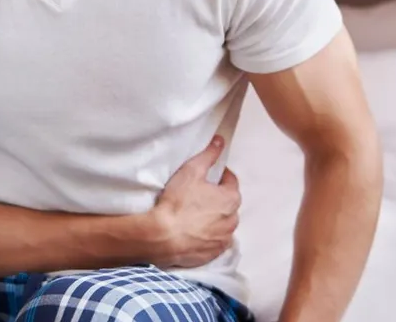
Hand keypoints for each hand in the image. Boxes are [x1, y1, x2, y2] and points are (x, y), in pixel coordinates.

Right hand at [148, 136, 241, 268]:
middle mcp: (233, 220)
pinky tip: (193, 231)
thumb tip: (220, 141)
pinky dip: (208, 235)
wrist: (162, 237)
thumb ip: (209, 154)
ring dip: (214, 218)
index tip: (208, 176)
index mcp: (231, 198)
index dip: (220, 176)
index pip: (231, 181)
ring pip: (223, 224)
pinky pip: (215, 241)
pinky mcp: (213, 254)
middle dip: (217, 198)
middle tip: (198, 195)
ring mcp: (224, 239)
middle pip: (228, 204)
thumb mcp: (192, 170)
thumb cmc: (177, 202)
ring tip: (194, 215)